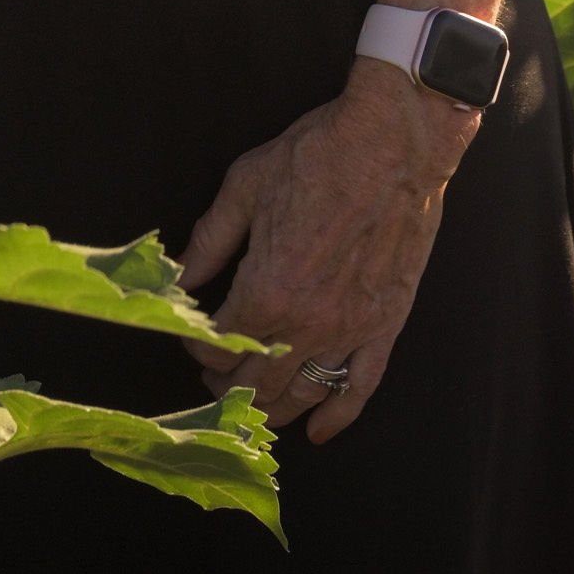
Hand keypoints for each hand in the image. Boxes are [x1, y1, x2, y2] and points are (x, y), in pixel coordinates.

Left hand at [178, 60, 478, 443]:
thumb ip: (210, 239)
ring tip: (254, 407)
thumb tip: (182, 275)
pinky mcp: (385, 325)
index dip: (199, 348)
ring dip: (272, 409)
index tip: (195, 338)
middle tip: (216, 380)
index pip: (220, 345)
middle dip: (228, 387)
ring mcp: (349, 330)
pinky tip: (320, 431)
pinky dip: (338, 416)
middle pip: (256, 383)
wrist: (391, 143)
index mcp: (265, 290)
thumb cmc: (316, 156)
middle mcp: (306, 323)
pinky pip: (360, 387)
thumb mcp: (246, 185)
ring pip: (303, 395)